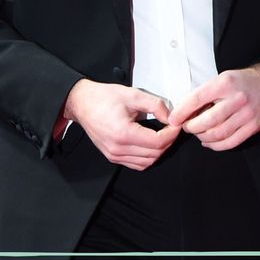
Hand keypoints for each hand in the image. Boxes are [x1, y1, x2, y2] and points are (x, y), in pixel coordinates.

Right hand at [61, 78, 179, 169]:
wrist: (83, 103)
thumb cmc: (104, 98)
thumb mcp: (134, 95)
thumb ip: (156, 105)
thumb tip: (170, 117)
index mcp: (123, 133)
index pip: (158, 142)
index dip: (172, 134)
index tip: (176, 124)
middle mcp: (117, 148)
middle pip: (154, 154)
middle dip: (168, 142)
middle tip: (172, 128)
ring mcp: (114, 155)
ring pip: (146, 163)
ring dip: (159, 151)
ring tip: (163, 135)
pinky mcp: (112, 156)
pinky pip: (136, 164)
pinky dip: (148, 157)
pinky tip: (151, 144)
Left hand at [168, 66, 259, 150]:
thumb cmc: (240, 82)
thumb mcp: (221, 79)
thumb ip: (204, 94)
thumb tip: (183, 112)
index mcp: (225, 84)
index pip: (197, 99)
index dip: (181, 112)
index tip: (174, 119)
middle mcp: (237, 99)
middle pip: (207, 121)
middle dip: (191, 127)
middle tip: (187, 127)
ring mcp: (247, 114)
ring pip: (218, 134)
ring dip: (202, 137)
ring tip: (198, 134)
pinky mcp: (253, 127)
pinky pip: (230, 142)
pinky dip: (216, 145)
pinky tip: (209, 142)